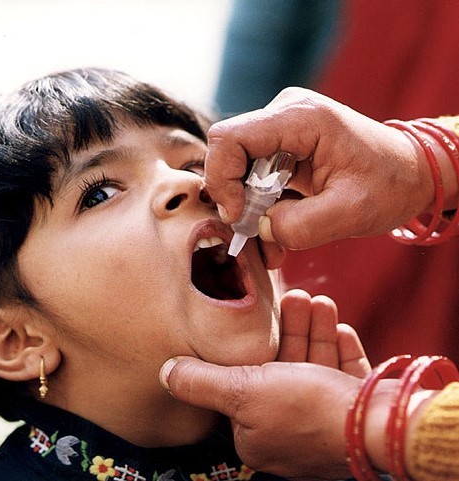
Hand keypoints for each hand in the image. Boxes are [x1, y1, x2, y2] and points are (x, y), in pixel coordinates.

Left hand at [159, 290, 369, 478]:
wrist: (378, 426)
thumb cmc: (306, 409)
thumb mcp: (242, 392)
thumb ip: (202, 381)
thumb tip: (165, 372)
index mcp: (258, 429)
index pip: (248, 379)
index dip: (255, 344)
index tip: (262, 314)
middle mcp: (290, 427)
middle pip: (285, 366)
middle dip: (292, 327)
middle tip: (296, 296)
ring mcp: (324, 419)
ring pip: (315, 365)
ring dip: (316, 330)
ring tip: (317, 300)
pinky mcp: (353, 409)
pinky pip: (342, 374)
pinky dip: (340, 349)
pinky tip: (339, 326)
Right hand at [205, 87, 432, 249]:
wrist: (411, 172)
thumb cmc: (390, 184)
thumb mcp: (351, 213)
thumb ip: (300, 226)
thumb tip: (260, 228)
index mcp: (301, 118)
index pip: (229, 137)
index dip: (223, 179)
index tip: (238, 216)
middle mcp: (285, 114)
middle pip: (229, 154)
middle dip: (235, 198)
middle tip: (254, 233)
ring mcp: (282, 129)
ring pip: (239, 169)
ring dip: (248, 208)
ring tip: (270, 242)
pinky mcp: (283, 147)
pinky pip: (255, 176)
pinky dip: (260, 206)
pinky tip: (276, 230)